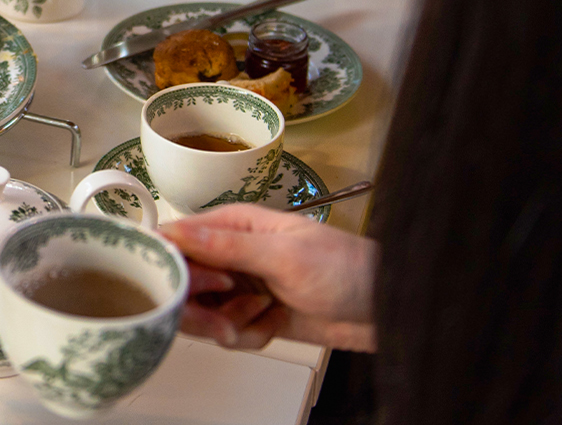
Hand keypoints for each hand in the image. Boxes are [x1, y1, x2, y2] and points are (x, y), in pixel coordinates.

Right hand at [161, 205, 378, 351]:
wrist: (385, 310)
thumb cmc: (347, 268)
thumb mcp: (285, 255)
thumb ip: (228, 247)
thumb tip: (177, 231)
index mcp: (232, 225)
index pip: (177, 240)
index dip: (176, 267)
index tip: (194, 288)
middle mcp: (229, 254)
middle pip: (183, 282)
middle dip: (202, 309)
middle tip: (226, 321)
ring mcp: (239, 287)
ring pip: (202, 313)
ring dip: (228, 325)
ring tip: (261, 317)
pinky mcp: (251, 316)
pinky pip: (227, 333)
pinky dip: (250, 335)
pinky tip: (275, 324)